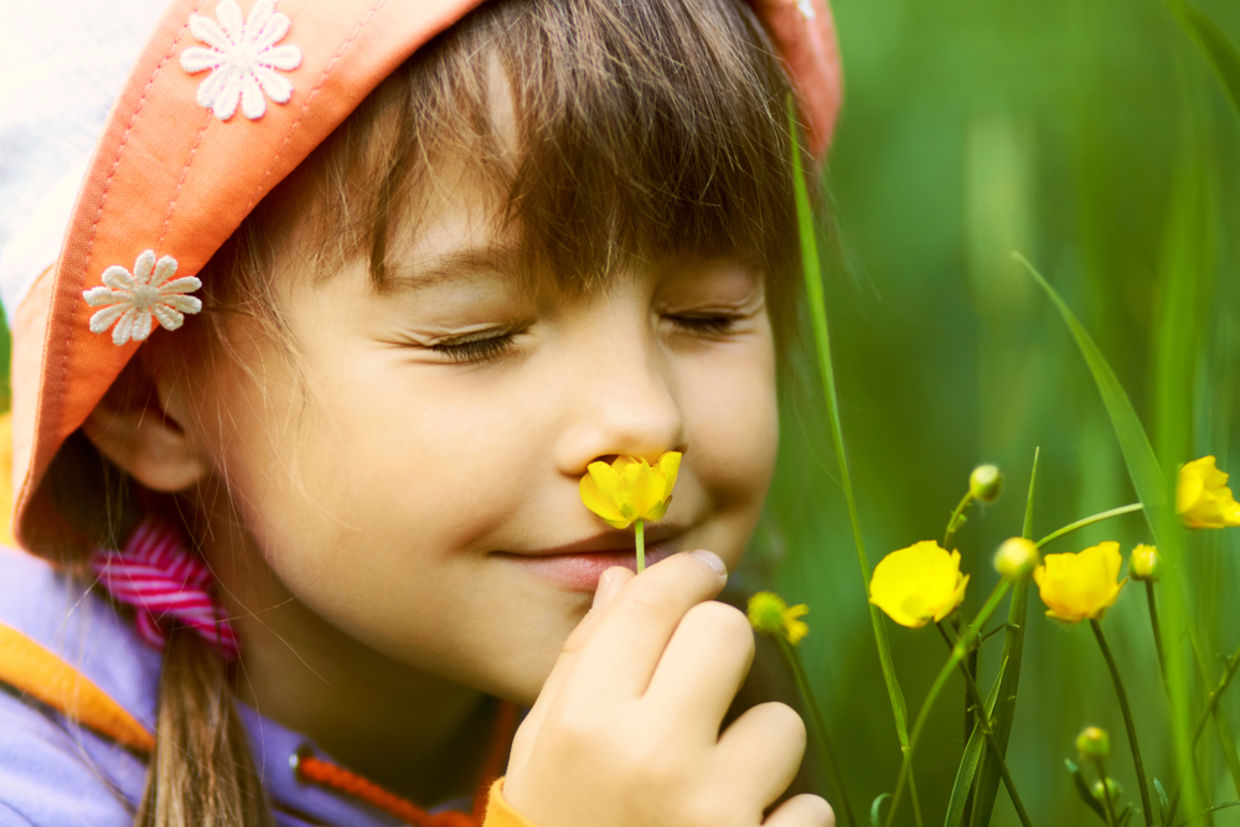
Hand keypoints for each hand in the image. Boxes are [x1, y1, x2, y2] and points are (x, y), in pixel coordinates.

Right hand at [503, 550, 833, 826]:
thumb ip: (582, 662)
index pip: (654, 603)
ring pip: (781, 722)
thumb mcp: (544, 750)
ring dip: (755, 753)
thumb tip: (623, 579)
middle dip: (720, 650)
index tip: (702, 575)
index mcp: (586, 724)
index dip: (685, 576)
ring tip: (712, 792)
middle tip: (703, 684)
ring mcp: (714, 814)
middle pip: (728, 634)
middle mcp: (651, 757)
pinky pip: (810, 806)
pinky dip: (780, 822)